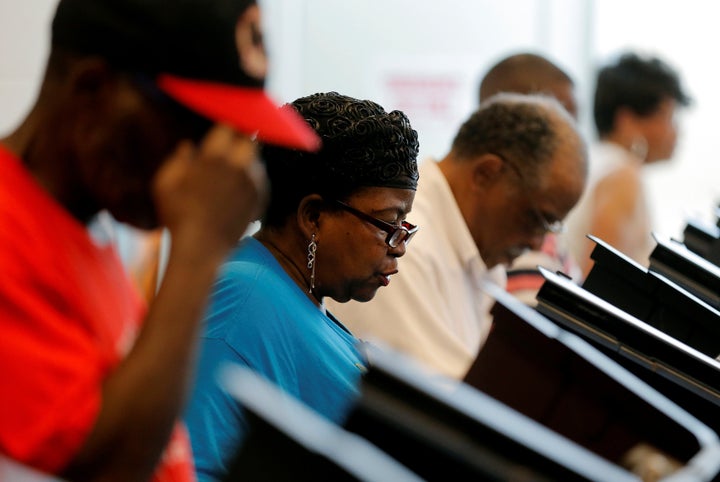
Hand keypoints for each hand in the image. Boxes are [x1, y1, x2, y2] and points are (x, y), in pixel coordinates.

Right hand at [153, 125, 267, 257]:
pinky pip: (261, 179)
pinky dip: (253, 178)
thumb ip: (177, 161)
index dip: (224, 129)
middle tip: (230, 147)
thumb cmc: (177, 216)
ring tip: (233, 168)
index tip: (219, 133)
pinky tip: (239, 185)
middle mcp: (237, 167)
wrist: (201, 248)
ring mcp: (251, 184)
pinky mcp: (259, 199)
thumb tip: (187, 146)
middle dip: (241, 141)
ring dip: (247, 160)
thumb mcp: (164, 185)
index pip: (228, 128)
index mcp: (213, 158)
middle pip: (249, 141)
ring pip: (256, 160)